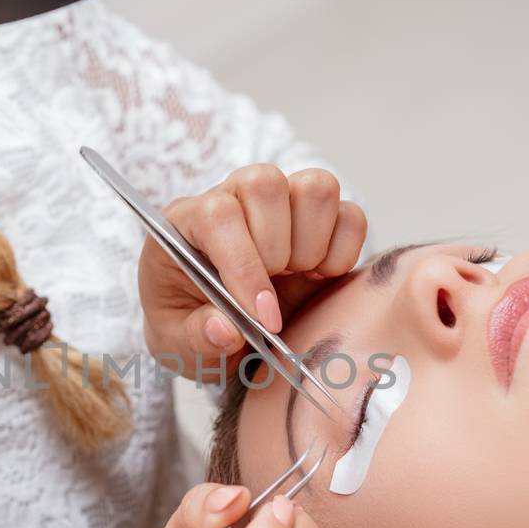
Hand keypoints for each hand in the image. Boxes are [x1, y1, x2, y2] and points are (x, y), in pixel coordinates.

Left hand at [138, 165, 366, 378]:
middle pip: (265, 185)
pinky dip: (343, 253)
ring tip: (294, 278)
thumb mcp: (178, 343)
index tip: (262, 315)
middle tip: (270, 293)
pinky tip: (318, 277)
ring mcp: (282, 203)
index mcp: (187, 220)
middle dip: (275, 252)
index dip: (244, 265)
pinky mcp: (323, 221)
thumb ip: (196, 337)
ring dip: (311, 245)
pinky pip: (351, 216)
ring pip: (314, 189)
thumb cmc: (192, 325)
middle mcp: (235, 197)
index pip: (218, 215)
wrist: (225, 333)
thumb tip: (225, 330)